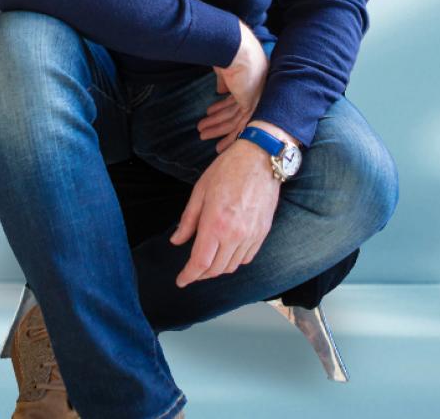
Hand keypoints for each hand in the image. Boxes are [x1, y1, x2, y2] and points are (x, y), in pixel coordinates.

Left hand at [169, 138, 280, 286]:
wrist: (260, 158)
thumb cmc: (227, 170)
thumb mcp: (200, 191)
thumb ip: (188, 219)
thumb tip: (177, 240)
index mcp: (215, 224)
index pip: (200, 262)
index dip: (189, 276)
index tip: (181, 281)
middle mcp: (235, 235)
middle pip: (216, 269)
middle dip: (201, 274)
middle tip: (191, 271)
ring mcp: (251, 235)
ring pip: (232, 266)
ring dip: (217, 269)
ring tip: (208, 262)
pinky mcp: (262, 232)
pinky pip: (247, 257)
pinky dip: (235, 261)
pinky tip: (227, 253)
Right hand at [203, 21, 269, 153]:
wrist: (235, 47)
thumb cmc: (227, 50)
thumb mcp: (225, 68)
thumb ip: (225, 81)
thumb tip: (220, 91)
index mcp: (252, 76)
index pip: (237, 97)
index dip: (222, 107)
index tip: (210, 112)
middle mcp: (257, 88)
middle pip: (236, 111)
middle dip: (219, 121)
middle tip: (205, 129)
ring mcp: (256, 96)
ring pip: (236, 120)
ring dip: (218, 129)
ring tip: (201, 134)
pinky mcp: (251, 104)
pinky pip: (241, 126)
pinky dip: (229, 137)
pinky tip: (218, 145)